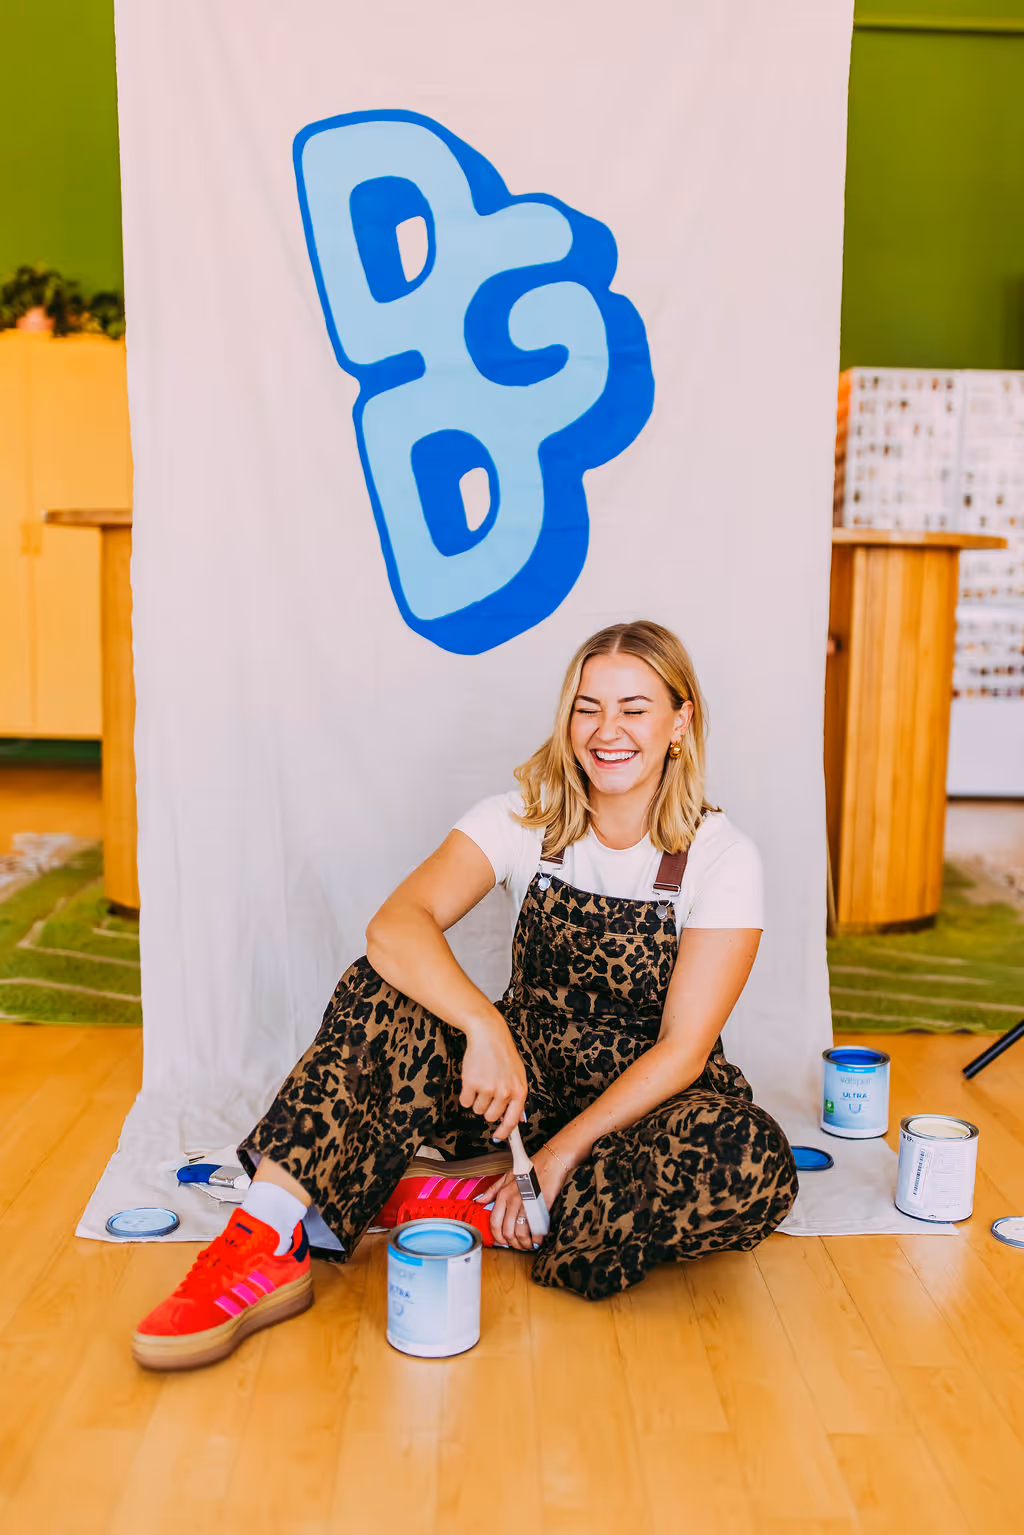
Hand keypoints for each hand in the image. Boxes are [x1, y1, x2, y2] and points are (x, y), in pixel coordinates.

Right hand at [459, 1016, 527, 1142]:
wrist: (489, 1035)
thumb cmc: (503, 1054)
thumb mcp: (518, 1076)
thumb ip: (517, 1098)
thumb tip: (517, 1120)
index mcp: (519, 1091)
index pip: (512, 1121)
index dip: (504, 1133)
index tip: (497, 1137)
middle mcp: (505, 1092)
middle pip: (491, 1117)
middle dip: (487, 1108)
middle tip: (488, 1092)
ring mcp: (488, 1088)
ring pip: (477, 1110)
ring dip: (477, 1100)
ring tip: (482, 1081)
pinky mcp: (472, 1083)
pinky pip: (465, 1102)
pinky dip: (466, 1095)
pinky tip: (472, 1080)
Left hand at [475, 1143, 573, 1250]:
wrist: (551, 1161)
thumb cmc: (531, 1168)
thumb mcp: (507, 1176)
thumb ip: (492, 1190)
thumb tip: (479, 1201)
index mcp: (502, 1195)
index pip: (494, 1223)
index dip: (499, 1237)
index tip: (505, 1242)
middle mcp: (512, 1200)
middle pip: (507, 1232)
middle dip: (513, 1244)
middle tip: (520, 1245)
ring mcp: (526, 1204)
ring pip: (520, 1234)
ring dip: (525, 1243)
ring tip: (529, 1244)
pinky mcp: (541, 1206)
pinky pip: (535, 1229)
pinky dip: (537, 1238)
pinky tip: (539, 1238)